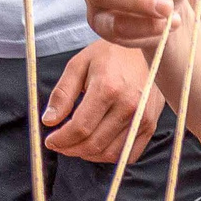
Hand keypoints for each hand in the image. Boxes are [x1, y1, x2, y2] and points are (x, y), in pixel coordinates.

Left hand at [43, 39, 166, 164]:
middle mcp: (129, 106)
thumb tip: (49, 121)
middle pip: (93, 144)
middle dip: (70, 149)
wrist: (145, 44)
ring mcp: (142, 118)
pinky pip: (128, 154)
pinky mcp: (151, 125)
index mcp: (108, 88)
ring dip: (88, 154)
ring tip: (76, 144)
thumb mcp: (79, 65)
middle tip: (60, 144)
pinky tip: (98, 145)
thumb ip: (62, 94)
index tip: (50, 140)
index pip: (80, 128)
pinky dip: (110, 155)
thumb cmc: (111, 53)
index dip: (61, 140)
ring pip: (110, 153)